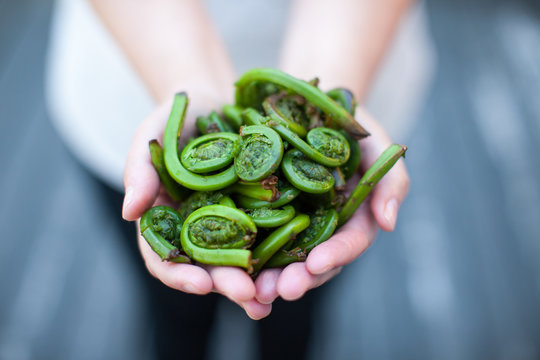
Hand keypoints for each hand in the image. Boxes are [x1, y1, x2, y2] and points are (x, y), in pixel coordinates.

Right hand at [122, 97, 271, 319]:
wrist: (212, 100)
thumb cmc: (173, 118)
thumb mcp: (150, 137)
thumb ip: (138, 171)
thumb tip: (128, 213)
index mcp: (168, 222)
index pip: (166, 258)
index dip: (180, 275)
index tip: (201, 284)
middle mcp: (200, 229)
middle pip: (209, 266)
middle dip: (228, 284)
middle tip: (249, 295)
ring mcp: (232, 220)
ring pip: (243, 258)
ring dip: (259, 280)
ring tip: (275, 295)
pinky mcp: (261, 208)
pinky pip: (273, 232)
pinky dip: (283, 249)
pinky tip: (301, 262)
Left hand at [254, 109, 409, 304]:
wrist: (309, 100)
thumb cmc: (349, 121)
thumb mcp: (377, 143)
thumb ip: (390, 181)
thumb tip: (389, 223)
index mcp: (351, 216)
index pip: (349, 242)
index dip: (335, 255)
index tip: (316, 264)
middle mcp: (321, 226)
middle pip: (313, 261)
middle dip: (298, 278)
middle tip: (278, 290)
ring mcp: (290, 221)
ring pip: (282, 258)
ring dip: (268, 277)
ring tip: (252, 291)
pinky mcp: (261, 211)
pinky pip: (252, 235)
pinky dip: (243, 253)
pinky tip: (228, 266)